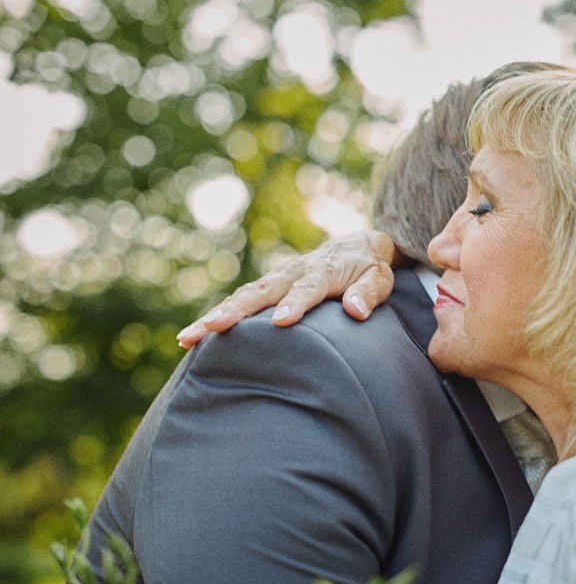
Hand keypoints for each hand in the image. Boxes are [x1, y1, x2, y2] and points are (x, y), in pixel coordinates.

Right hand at [176, 230, 396, 348]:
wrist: (356, 245)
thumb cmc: (369, 268)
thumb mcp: (379, 278)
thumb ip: (369, 293)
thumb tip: (356, 310)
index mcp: (323, 271)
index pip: (308, 289)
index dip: (295, 304)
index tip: (281, 322)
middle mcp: (293, 272)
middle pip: (261, 292)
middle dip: (236, 311)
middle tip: (212, 329)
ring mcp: (277, 279)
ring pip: (243, 297)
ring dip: (215, 316)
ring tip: (188, 338)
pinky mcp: (268, 287)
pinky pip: (240, 301)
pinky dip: (217, 317)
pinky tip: (192, 338)